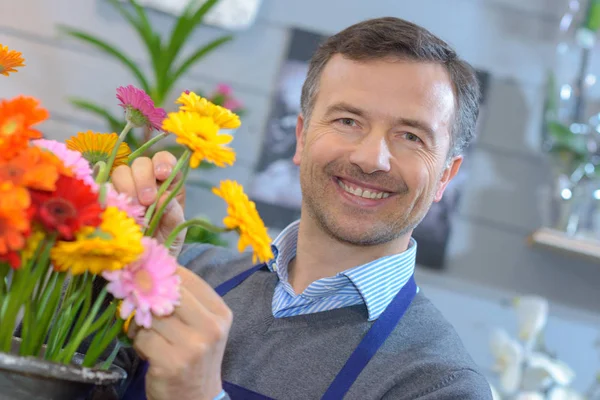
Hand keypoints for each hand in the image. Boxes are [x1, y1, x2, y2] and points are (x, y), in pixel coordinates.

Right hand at [112, 151, 186, 256]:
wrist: (147, 261)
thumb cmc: (166, 240)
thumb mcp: (176, 230)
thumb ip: (174, 214)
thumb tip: (163, 199)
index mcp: (168, 182)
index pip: (164, 159)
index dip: (162, 162)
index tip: (163, 175)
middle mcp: (146, 180)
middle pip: (140, 163)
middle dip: (144, 179)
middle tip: (148, 200)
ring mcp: (125, 188)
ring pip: (121, 172)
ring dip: (127, 186)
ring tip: (134, 208)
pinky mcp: (108, 198)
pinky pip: (103, 187)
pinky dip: (108, 194)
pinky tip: (115, 206)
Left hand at [129, 267, 232, 399]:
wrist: (196, 399)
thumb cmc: (195, 357)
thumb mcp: (202, 327)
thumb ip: (186, 302)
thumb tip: (153, 270)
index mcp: (220, 313)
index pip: (189, 280)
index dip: (165, 272)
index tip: (148, 270)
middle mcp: (210, 328)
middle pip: (169, 294)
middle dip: (150, 295)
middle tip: (139, 299)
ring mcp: (192, 346)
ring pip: (152, 316)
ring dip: (142, 323)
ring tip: (148, 333)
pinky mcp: (171, 362)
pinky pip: (143, 338)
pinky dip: (139, 342)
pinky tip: (147, 350)